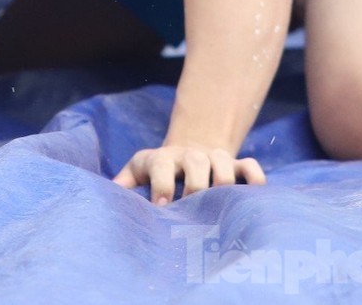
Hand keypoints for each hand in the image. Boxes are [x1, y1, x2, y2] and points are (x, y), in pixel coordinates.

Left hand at [115, 144, 265, 204]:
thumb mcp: (137, 172)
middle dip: (195, 188)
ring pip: (225, 166)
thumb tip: (107, 196)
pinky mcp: (237, 165)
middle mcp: (191, 155)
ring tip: (220, 208)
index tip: (162, 207)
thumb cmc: (156, 171)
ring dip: (223, 185)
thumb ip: (124, 183)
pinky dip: (254, 181)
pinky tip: (251, 200)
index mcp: (163, 158)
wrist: (187, 152)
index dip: (162, 184)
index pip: (162, 164)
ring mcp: (216, 158)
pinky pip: (251, 168)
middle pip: (197, 164)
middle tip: (192, 210)